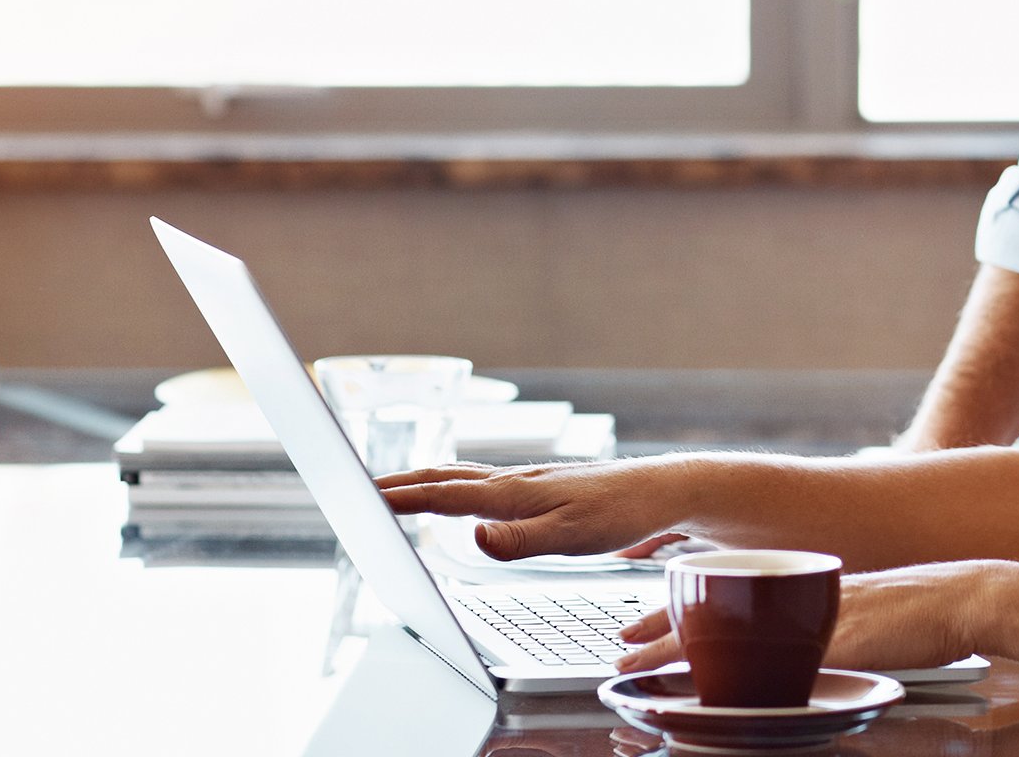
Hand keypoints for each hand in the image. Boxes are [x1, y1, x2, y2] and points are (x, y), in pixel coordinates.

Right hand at [376, 459, 688, 560]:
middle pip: (444, 477)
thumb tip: (471, 538)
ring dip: (423, 482)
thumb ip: (520, 541)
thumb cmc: (620, 513)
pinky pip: (481, 485)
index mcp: (512, 493)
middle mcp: (513, 482)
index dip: (400, 496)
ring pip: (461, 478)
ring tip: (393, 491)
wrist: (659, 490)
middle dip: (400, 484)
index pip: (444, 493)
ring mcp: (525, 484)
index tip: (359, 495)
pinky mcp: (538, 489)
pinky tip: (456, 500)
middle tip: (359, 489)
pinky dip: (452, 488)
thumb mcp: (572, 537)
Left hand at [613, 561, 1016, 674]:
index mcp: (802, 588)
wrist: (969, 595)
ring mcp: (813, 619)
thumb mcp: (864, 605)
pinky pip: (772, 664)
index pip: (728, 595)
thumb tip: (802, 640)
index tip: (642, 621)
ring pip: (733, 637)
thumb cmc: (926, 608)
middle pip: (719, 616)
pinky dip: (736, 676)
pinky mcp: (833, 643)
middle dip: (665, 632)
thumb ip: (827, 617)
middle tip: (623, 645)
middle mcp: (799, 598)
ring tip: (638, 660)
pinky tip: (708, 688)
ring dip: (682, 653)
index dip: (682, 610)